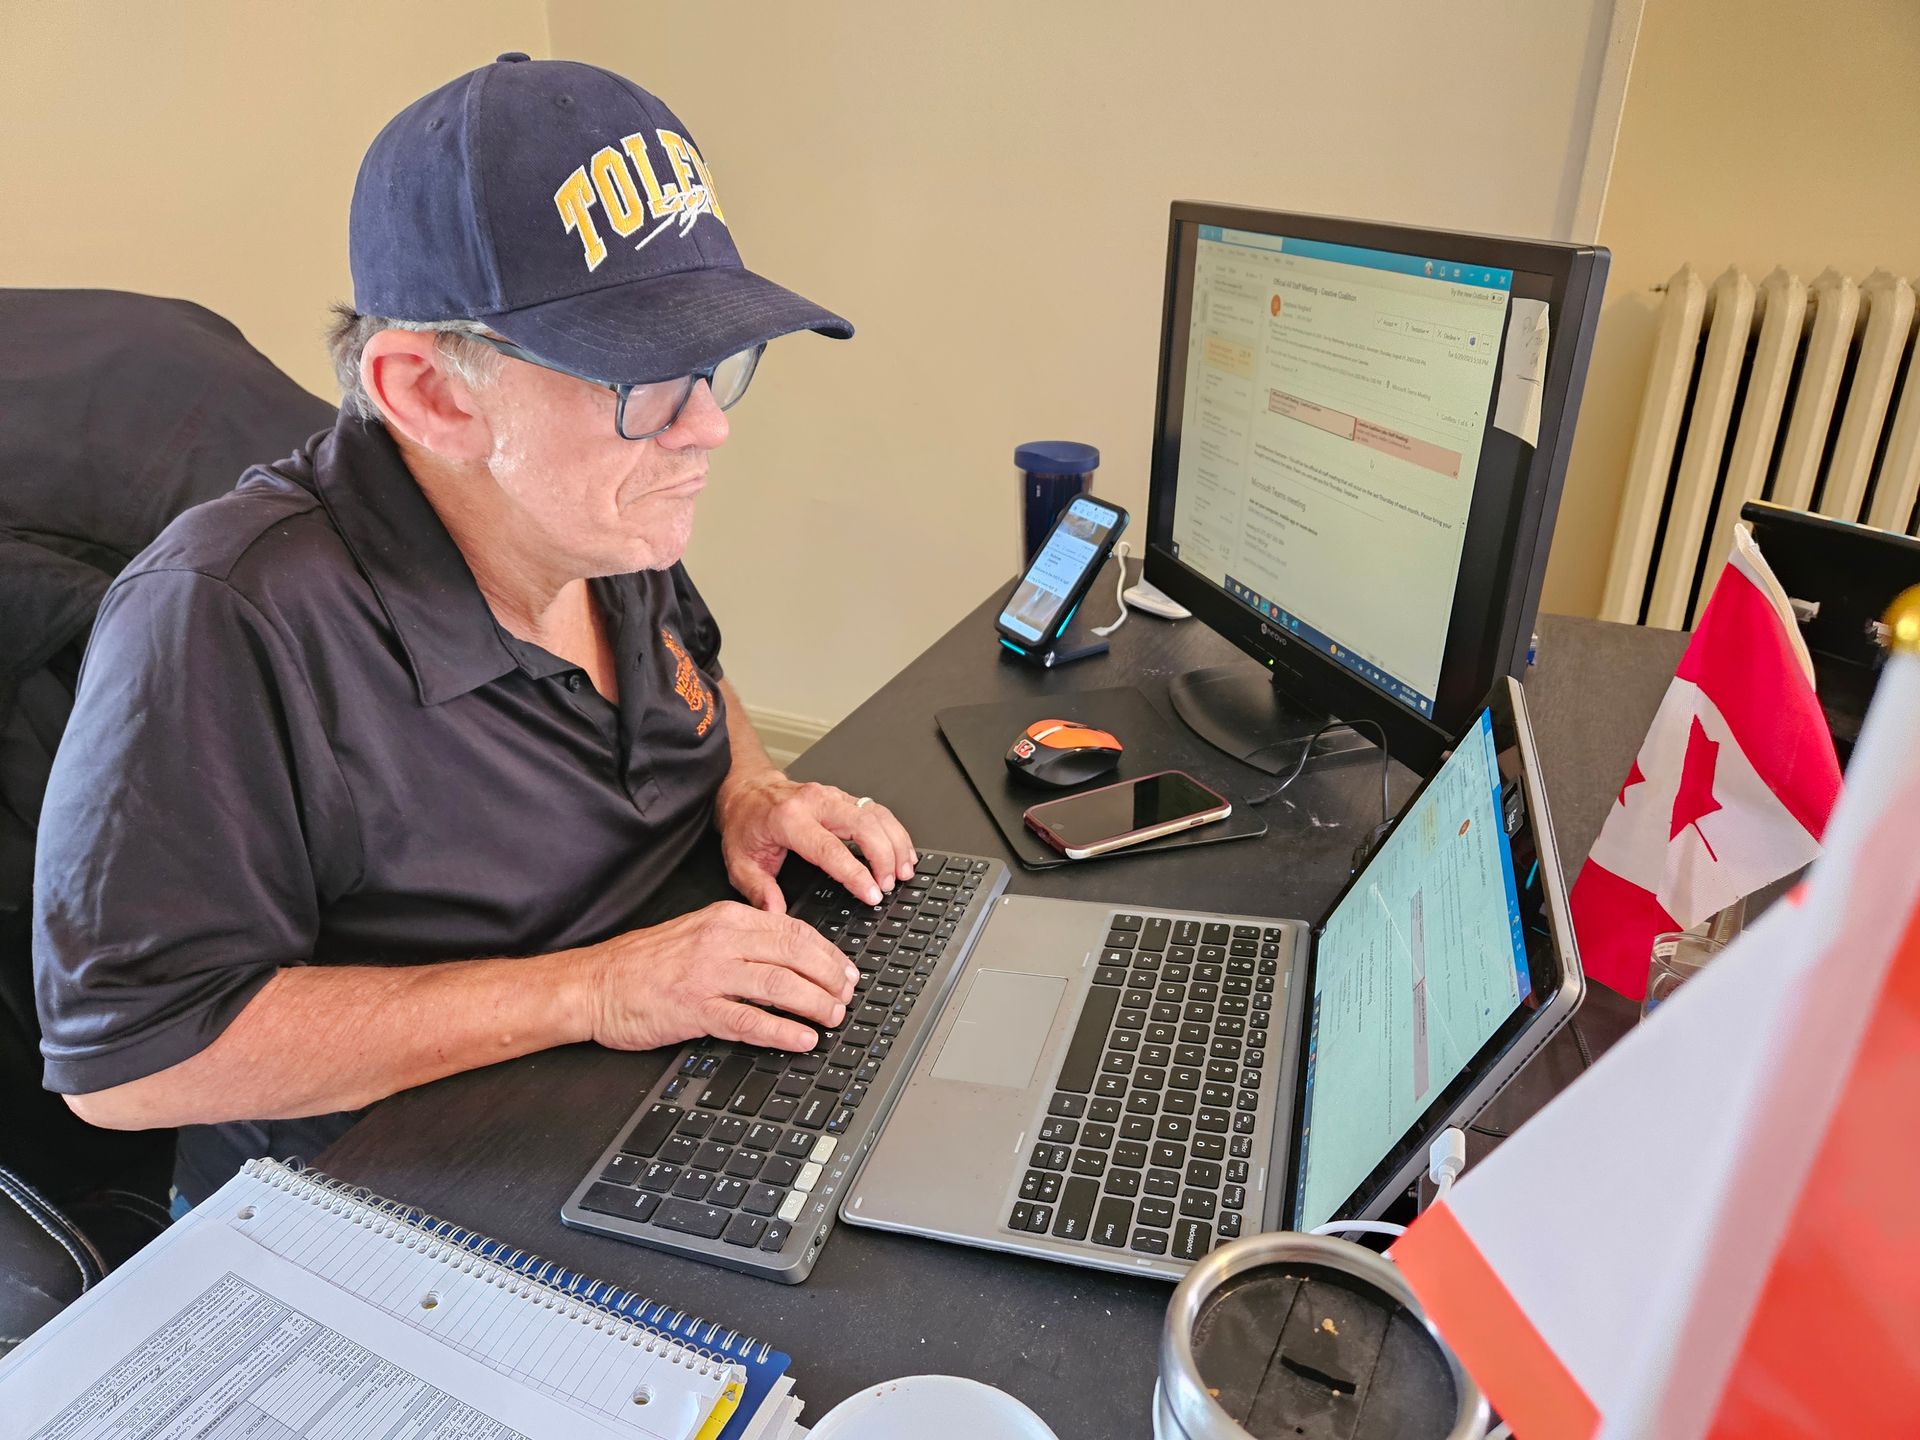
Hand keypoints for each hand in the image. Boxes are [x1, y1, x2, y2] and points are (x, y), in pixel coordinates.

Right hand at [581, 901, 859, 1053]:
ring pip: (780, 985)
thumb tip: (789, 954)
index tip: (845, 970)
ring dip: (814, 1004)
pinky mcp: (695, 1009)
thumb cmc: (643, 963)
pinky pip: (749, 1020)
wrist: (594, 984)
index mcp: (725, 918)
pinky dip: (782, 1031)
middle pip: (795, 954)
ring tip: (833, 1018)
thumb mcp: (698, 932)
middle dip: (830, 977)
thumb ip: (741, 938)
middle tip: (847, 996)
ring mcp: (709, 975)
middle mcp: (721, 941)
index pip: (793, 929)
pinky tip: (802, 1039)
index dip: (827, 953)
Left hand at [716, 771, 916, 911]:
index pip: (830, 849)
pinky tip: (902, 851)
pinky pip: (876, 810)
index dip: (856, 873)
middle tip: (890, 885)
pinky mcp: (843, 797)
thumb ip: (759, 891)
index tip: (873, 893)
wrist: (747, 792)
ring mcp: (832, 796)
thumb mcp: (740, 862)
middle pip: (863, 824)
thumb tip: (777, 914)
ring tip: (905, 871)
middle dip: (884, 857)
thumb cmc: (746, 824)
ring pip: (875, 814)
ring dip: (895, 843)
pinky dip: (894, 831)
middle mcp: (814, 803)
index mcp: (789, 820)